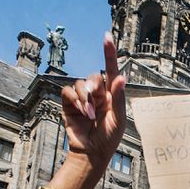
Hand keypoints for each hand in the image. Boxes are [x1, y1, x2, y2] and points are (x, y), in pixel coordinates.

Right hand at [60, 35, 126, 165]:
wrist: (91, 152)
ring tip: (88, 114)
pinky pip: (68, 91)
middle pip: (93, 76)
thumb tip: (121, 77)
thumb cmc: (108, 138)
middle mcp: (98, 93)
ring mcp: (83, 98)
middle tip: (95, 101)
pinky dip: (74, 99)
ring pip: (80, 83)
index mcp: (112, 95)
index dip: (109, 53)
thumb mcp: (118, 120)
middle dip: (93, 86)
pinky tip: (80, 112)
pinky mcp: (69, 103)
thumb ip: (118, 99)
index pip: (111, 70)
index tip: (106, 36)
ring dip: (84, 97)